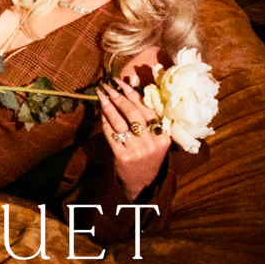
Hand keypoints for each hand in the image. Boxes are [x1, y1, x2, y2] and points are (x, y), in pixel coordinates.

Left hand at [96, 78, 170, 200]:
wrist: (141, 183)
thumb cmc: (147, 154)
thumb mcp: (152, 135)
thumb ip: (143, 109)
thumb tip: (133, 80)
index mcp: (164, 135)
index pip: (147, 109)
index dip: (131, 93)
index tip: (119, 81)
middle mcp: (153, 142)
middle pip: (133, 113)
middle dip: (118, 97)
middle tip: (107, 86)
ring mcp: (138, 150)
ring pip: (120, 122)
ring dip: (108, 106)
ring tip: (101, 95)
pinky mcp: (123, 157)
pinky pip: (111, 134)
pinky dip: (105, 121)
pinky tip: (101, 113)